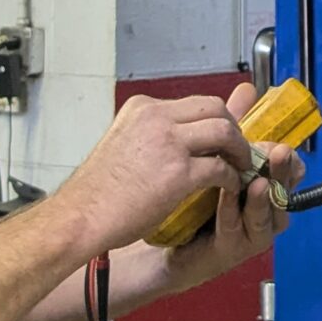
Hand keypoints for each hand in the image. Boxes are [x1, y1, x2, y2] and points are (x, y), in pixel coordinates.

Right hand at [55, 93, 250, 255]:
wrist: (80, 217)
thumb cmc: (98, 192)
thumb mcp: (124, 145)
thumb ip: (151, 136)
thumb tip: (175, 141)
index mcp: (142, 108)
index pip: (193, 103)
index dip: (214, 119)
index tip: (223, 136)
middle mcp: (157, 117)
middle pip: (215, 108)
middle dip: (233, 128)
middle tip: (238, 149)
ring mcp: (169, 142)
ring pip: (225, 131)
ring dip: (239, 150)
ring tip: (242, 166)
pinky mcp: (179, 172)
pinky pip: (221, 167)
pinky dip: (232, 177)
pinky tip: (230, 186)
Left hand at [162, 83, 304, 293]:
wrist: (159, 242)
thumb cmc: (191, 201)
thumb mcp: (212, 156)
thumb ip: (231, 127)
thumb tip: (247, 90)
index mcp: (266, 188)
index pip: (290, 172)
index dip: (289, 160)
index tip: (281, 145)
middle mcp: (264, 212)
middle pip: (283, 193)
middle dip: (282, 173)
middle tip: (279, 155)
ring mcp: (249, 233)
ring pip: (265, 216)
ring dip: (263, 198)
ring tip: (259, 182)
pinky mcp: (229, 250)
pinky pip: (234, 229)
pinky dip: (230, 211)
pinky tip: (223, 195)